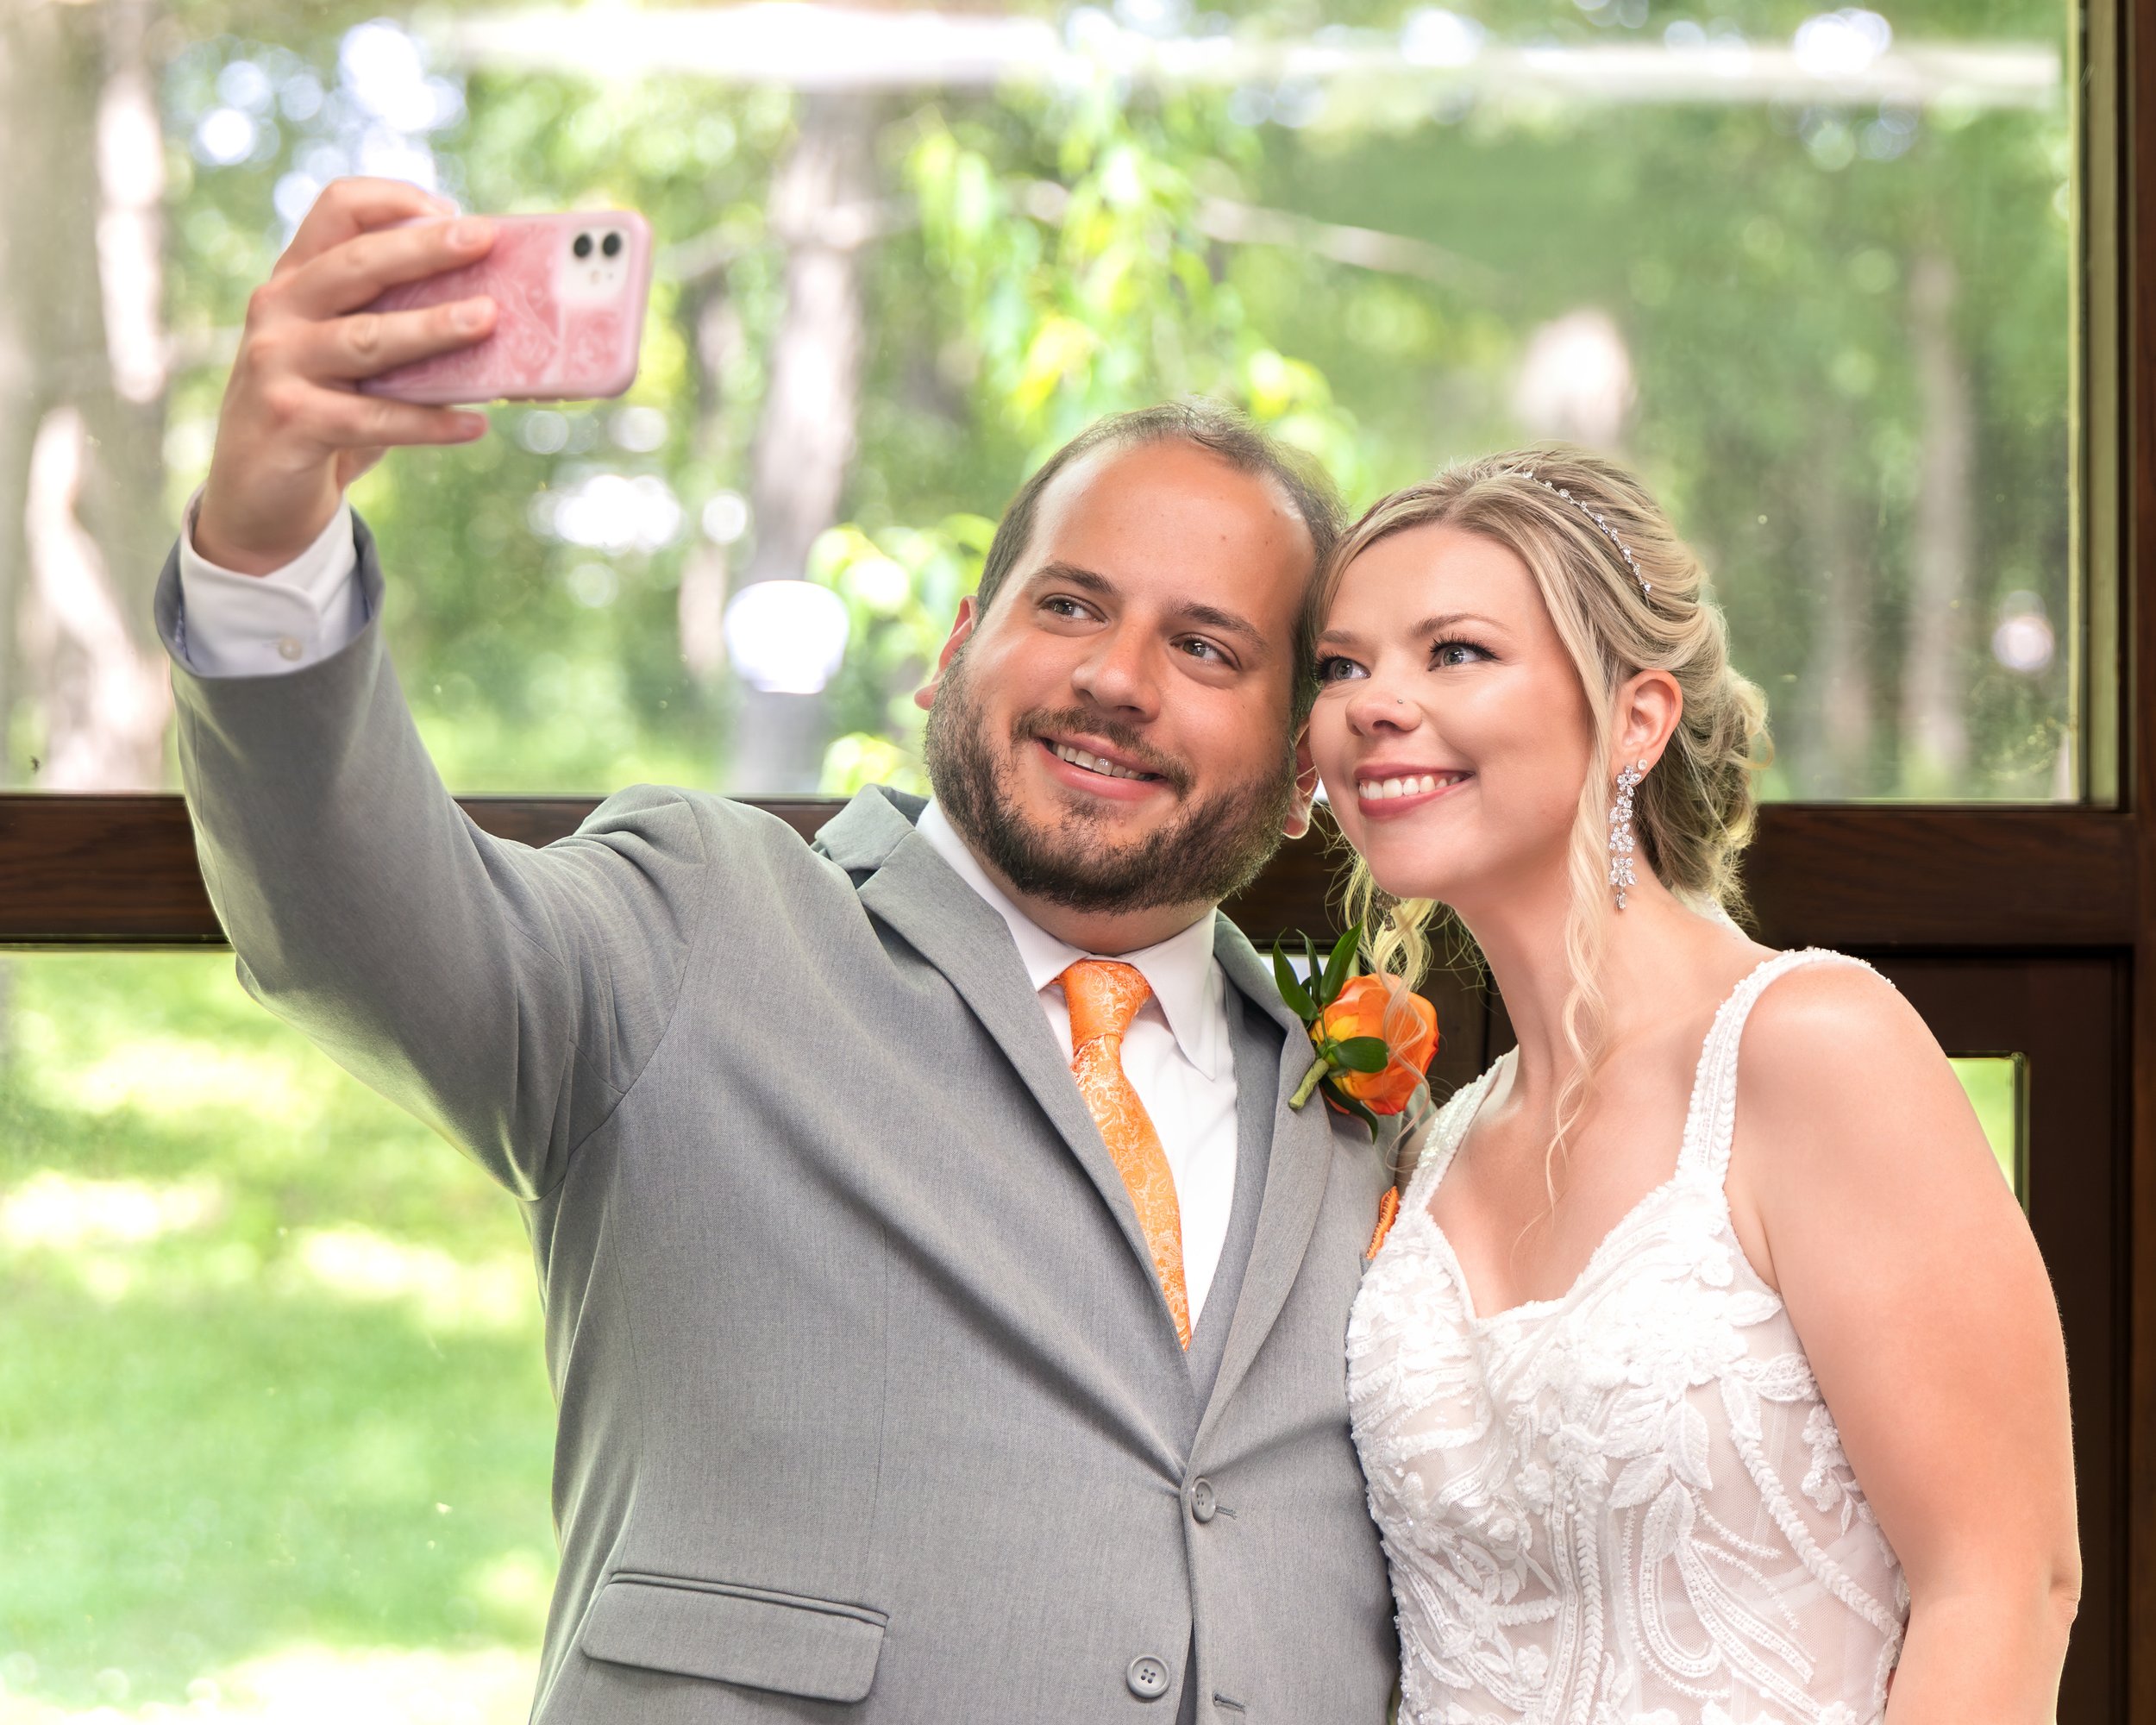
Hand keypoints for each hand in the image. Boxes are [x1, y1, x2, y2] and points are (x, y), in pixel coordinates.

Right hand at [194, 177, 499, 575]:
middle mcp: (278, 309)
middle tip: (484, 240)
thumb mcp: (348, 357)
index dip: (392, 199)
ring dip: (433, 327)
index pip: (336, 210)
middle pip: (356, 263)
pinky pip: (373, 419)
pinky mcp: (290, 420)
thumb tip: (492, 312)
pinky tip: (474, 425)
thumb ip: (392, 325)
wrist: (255, 493)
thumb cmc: (323, 412)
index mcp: (296, 280)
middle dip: (424, 249)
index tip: (451, 212)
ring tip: (490, 320)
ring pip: (367, 338)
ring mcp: (277, 363)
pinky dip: (428, 423)